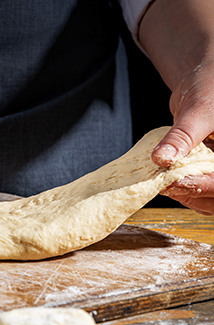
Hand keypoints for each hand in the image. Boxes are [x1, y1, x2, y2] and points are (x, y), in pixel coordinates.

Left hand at [151, 59, 213, 213]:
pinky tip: (166, 178)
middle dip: (192, 193)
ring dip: (185, 195)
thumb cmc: (212, 85)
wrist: (207, 80)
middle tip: (164, 184)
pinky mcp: (210, 171)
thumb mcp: (200, 108)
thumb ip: (183, 135)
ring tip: (163, 180)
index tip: (175, 182)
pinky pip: (200, 192)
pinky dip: (182, 189)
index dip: (203, 185)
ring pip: (210, 199)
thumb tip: (162, 157)